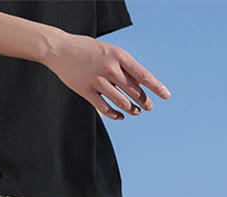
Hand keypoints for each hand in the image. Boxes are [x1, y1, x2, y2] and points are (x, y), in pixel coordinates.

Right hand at [43, 33, 169, 120]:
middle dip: (144, 101)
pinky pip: (104, 108)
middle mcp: (110, 69)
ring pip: (120, 102)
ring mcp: (97, 81)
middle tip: (149, 107)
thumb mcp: (109, 52)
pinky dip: (114, 114)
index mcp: (119, 56)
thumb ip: (123, 67)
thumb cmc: (88, 50)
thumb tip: (140, 85)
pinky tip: (119, 116)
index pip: (142, 75)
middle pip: (133, 91)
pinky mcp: (86, 91)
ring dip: (131, 110)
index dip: (156, 86)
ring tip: (136, 112)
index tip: (166, 96)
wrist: (61, 49)